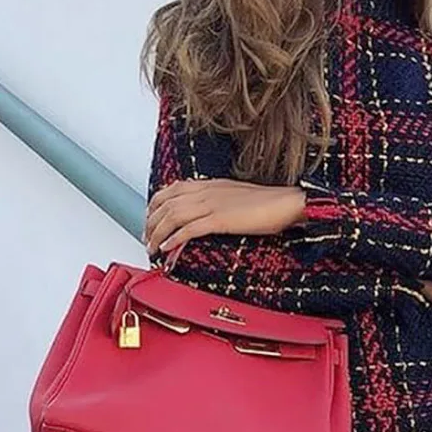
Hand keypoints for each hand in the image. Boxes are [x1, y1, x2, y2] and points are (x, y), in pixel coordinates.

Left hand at [145, 179, 305, 254]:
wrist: (286, 202)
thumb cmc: (267, 202)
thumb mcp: (235, 196)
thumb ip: (216, 200)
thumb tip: (204, 214)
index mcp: (209, 184)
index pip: (170, 190)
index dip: (154, 206)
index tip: (149, 220)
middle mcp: (206, 191)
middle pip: (166, 204)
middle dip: (150, 223)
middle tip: (146, 238)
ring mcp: (212, 204)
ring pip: (173, 216)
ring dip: (157, 233)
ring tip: (152, 247)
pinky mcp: (220, 219)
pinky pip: (190, 229)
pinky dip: (175, 238)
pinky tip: (167, 247)